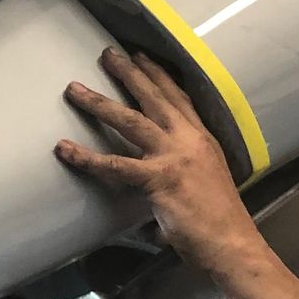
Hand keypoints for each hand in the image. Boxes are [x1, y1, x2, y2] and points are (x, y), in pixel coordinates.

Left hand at [57, 48, 263, 277]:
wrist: (233, 244)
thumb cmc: (219, 223)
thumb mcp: (205, 183)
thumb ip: (182, 172)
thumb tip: (158, 183)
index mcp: (203, 140)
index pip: (180, 98)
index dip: (159, 76)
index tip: (143, 57)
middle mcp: (189, 141)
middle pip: (155, 98)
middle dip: (130, 73)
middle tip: (108, 53)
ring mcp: (174, 157)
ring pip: (130, 120)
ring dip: (99, 103)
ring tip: (74, 89)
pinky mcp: (158, 179)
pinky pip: (115, 164)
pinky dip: (86, 157)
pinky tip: (65, 149)